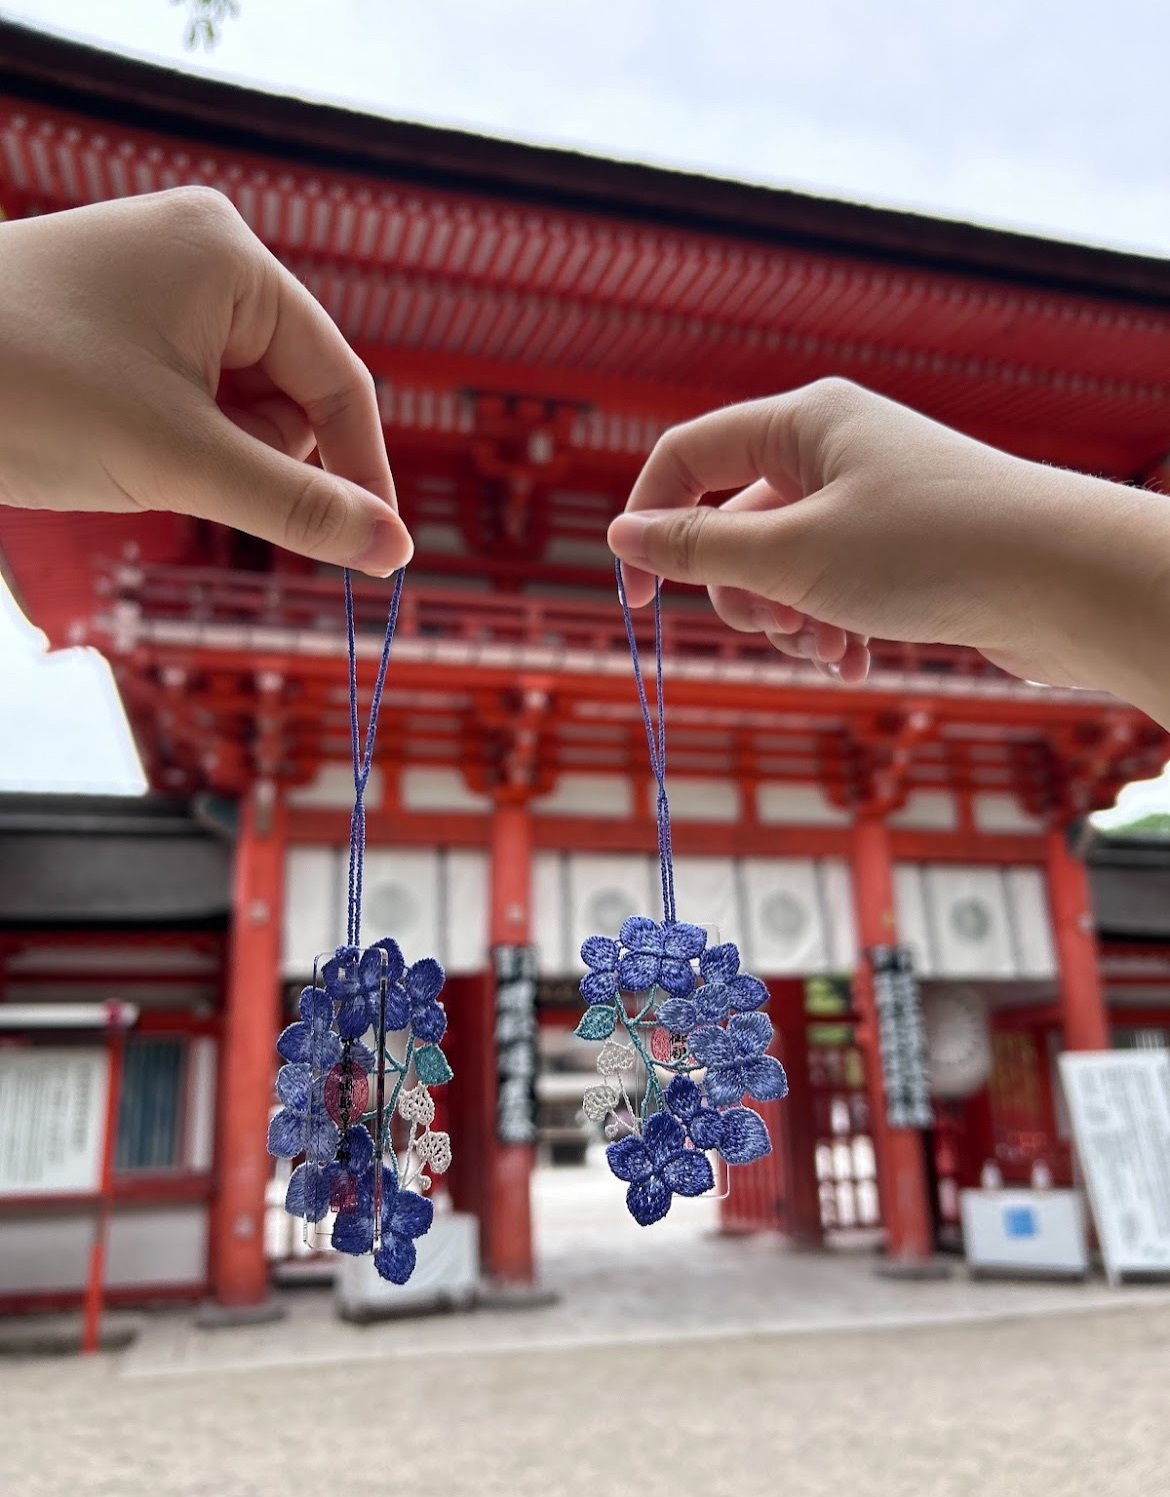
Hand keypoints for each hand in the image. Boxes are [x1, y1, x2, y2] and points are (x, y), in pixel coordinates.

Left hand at [0, 188, 411, 574]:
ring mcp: (158, 283)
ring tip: (141, 458)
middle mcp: (203, 255)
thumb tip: (394, 550)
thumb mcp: (179, 460)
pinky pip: (191, 394)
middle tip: (197, 485)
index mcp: (231, 258)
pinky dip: (177, 438)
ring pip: (241, 400)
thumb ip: (297, 507)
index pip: (339, 380)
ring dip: (215, 453)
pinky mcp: (121, 318)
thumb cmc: (25, 389)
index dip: (364, 472)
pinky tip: (124, 445)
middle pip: (293, 391)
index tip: (381, 553)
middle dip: (262, 457)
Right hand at [608, 379, 1169, 723]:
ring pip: (785, 565)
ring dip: (790, 619)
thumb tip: (623, 536)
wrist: (1064, 581)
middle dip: (744, 592)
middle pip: (736, 523)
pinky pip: (833, 587)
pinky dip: (831, 626)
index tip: (634, 600)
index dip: (648, 523)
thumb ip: (698, 549)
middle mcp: (835, 450)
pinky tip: (855, 661)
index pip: (688, 456)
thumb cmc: (930, 550)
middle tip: (778, 626)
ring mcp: (871, 499)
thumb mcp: (790, 555)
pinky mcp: (903, 547)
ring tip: (831, 647)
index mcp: (802, 422)